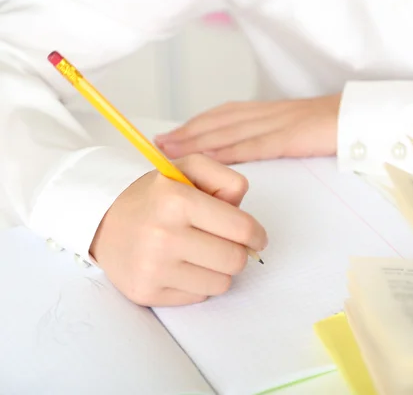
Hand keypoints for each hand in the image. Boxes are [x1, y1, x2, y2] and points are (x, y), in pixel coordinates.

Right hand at [89, 154, 267, 306]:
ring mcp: (152, 268)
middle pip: (235, 260)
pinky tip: (180, 266)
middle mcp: (163, 235)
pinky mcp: (146, 292)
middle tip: (225, 244)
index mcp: (177, 200)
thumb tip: (249, 224)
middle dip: (237, 252)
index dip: (257, 235)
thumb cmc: (155, 195)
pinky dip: (197, 284)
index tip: (256, 237)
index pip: (242, 229)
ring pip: (221, 283)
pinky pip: (198, 297)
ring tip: (200, 253)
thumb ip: (226, 180)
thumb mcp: (189, 169)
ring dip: (218, 270)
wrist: (102, 218)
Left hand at [154, 94, 340, 163]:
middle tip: (160, 145)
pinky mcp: (289, 137)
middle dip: (187, 134)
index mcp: (269, 113)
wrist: (361, 117)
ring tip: (172, 151)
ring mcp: (277, 124)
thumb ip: (274, 137)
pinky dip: (228, 151)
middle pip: (219, 122)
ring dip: (198, 141)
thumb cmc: (333, 127)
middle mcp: (266, 114)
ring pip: (229, 131)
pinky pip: (253, 144)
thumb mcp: (297, 130)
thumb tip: (253, 153)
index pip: (225, 117)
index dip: (196, 125)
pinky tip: (209, 158)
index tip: (173, 135)